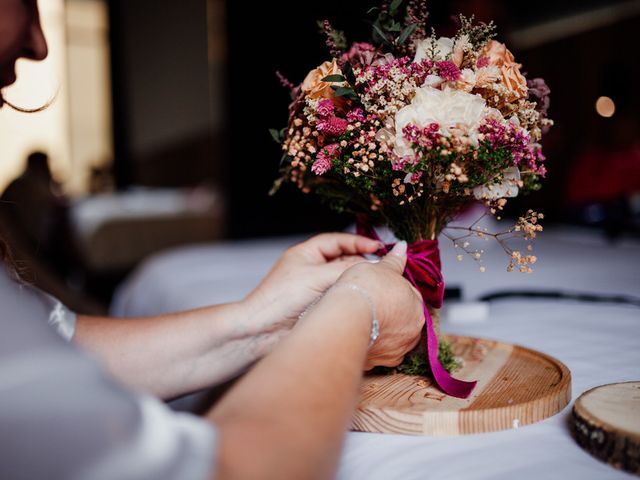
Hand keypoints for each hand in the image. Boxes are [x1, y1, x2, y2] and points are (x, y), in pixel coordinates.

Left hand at [243, 233, 380, 333]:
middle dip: (361, 263)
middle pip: (342, 260)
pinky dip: (350, 297)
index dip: (358, 242)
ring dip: (356, 281)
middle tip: (381, 269)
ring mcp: (313, 288)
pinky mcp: (316, 307)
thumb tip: (374, 266)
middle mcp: (309, 268)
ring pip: (342, 279)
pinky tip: (362, 301)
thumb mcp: (317, 277)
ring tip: (374, 285)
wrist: (260, 330)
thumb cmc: (281, 298)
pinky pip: (339, 296)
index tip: (379, 247)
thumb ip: (346, 269)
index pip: (337, 241)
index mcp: (305, 253)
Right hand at [334, 242, 423, 369]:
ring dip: (380, 330)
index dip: (393, 290)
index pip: (410, 297)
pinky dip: (369, 344)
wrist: (345, 318)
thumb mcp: (380, 268)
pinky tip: (358, 334)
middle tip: (369, 302)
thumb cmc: (364, 291)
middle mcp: (411, 332)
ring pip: (390, 337)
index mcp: (417, 308)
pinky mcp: (378, 363)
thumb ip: (394, 261)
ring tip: (363, 319)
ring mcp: (396, 350)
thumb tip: (403, 247)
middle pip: (401, 318)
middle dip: (388, 311)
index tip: (379, 287)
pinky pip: (376, 352)